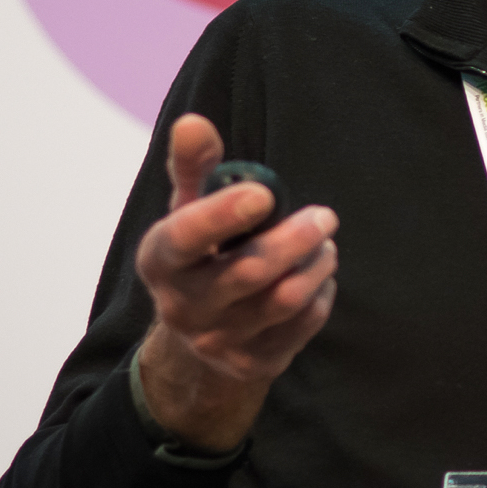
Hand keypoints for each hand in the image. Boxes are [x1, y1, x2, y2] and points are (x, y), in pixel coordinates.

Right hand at [134, 114, 338, 451]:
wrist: (198, 336)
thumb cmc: (202, 254)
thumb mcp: (189, 210)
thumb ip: (196, 167)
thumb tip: (193, 123)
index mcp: (161, 260)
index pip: (185, 238)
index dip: (225, 215)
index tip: (265, 193)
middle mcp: (182, 306)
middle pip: (249, 273)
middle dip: (296, 239)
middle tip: (325, 217)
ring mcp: (217, 341)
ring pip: (284, 300)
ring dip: (316, 264)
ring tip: (324, 242)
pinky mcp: (253, 363)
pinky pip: (302, 325)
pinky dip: (321, 295)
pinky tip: (318, 277)